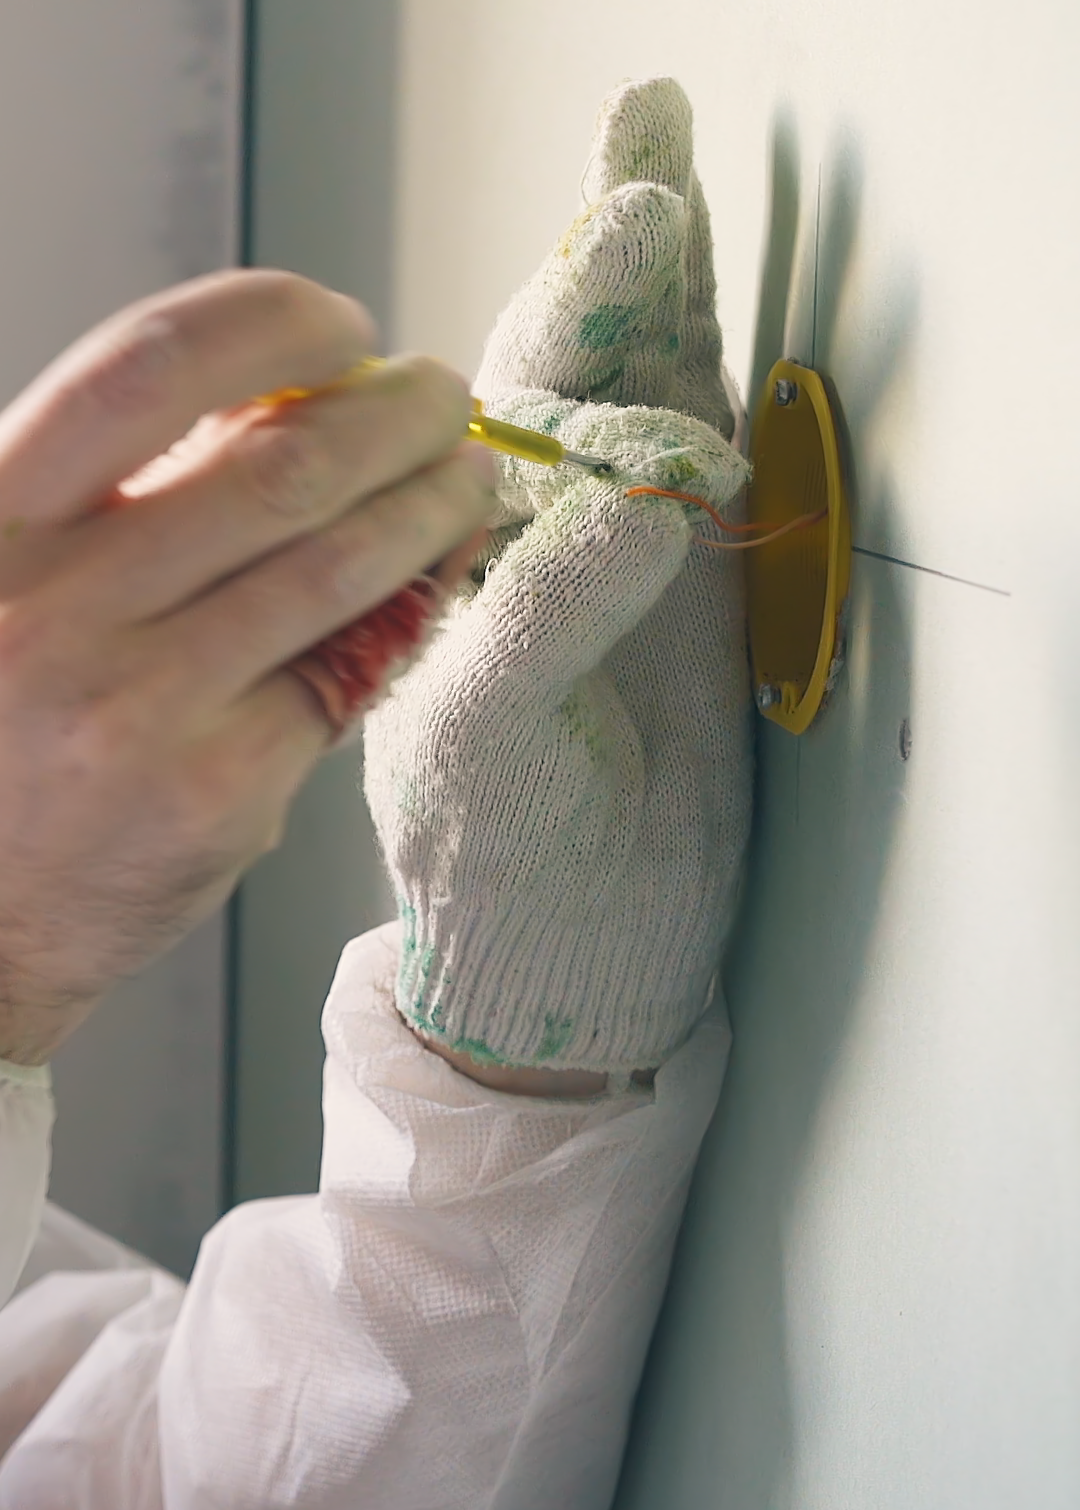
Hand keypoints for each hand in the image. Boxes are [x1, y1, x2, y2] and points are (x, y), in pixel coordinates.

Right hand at [0, 270, 495, 1064]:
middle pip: (277, 467)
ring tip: (466, 478)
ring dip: (427, 506)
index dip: (271, 323)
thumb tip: (289, 399)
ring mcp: (138, 706)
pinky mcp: (212, 791)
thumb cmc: (0, 735)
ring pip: (334, 569)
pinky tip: (434, 585)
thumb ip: (124, 495)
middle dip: (391, 415)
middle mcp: (55, 606)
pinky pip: (340, 679)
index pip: (149, 365)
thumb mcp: (13, 583)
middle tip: (441, 399)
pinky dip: (404, 616)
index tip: (341, 326)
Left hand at [364, 79, 752, 1090]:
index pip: (500, 410)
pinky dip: (716, 400)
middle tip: (655, 155)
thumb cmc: (494, 864)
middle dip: (611, 268)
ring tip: (675, 191)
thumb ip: (543, 620)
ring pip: (636, 410)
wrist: (577, 951)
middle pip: (569, 375)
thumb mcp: (488, 744)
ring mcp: (610, 567)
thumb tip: (626, 499)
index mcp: (450, 564)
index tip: (616, 235)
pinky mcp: (688, 606)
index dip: (561, 316)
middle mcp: (525, 546)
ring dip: (661, 304)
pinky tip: (714, 330)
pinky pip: (701, 483)